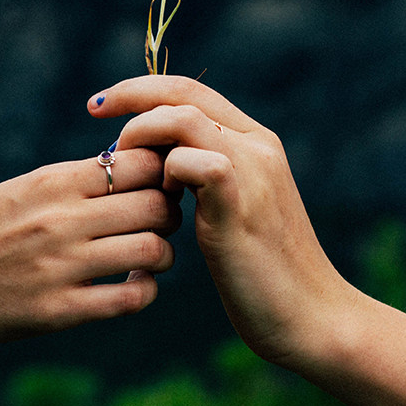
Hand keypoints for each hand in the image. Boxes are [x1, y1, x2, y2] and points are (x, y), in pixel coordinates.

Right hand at [0, 147, 180, 342]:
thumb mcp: (21, 189)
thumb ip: (74, 182)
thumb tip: (132, 167)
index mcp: (53, 182)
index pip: (141, 163)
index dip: (162, 172)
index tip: (157, 184)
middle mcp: (61, 220)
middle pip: (156, 205)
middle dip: (169, 212)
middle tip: (160, 221)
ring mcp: (61, 267)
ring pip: (153, 251)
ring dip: (162, 254)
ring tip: (148, 256)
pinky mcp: (57, 310)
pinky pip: (130, 299)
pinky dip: (144, 290)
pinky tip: (132, 285)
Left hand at [88, 76, 357, 369]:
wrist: (311, 315)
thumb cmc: (264, 272)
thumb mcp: (232, 211)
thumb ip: (204, 179)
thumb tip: (158, 164)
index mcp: (256, 142)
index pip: (192, 90)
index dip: (142, 90)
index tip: (102, 104)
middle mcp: (258, 146)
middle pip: (183, 93)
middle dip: (130, 97)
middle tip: (95, 115)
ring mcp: (253, 171)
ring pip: (183, 118)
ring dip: (142, 137)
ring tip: (126, 170)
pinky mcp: (241, 204)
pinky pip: (193, 161)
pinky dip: (165, 174)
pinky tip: (164, 202)